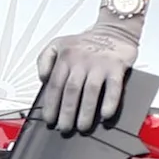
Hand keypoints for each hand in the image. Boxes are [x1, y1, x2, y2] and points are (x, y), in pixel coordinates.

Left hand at [36, 8, 145, 133]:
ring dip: (85, 111)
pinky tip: (105, 114)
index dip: (51, 105)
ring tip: (82, 127)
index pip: (55, 85)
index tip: (50, 120)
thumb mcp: (59, 43)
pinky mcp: (116, 67)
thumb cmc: (86, 42)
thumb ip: (45, 59)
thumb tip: (42, 79)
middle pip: (71, 91)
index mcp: (66, 57)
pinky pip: (113, 86)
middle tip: (64, 128)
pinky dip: (110, 101)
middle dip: (66, 113)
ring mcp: (99, 64)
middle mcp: (81, 61)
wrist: (115, 29)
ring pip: (89, 91)